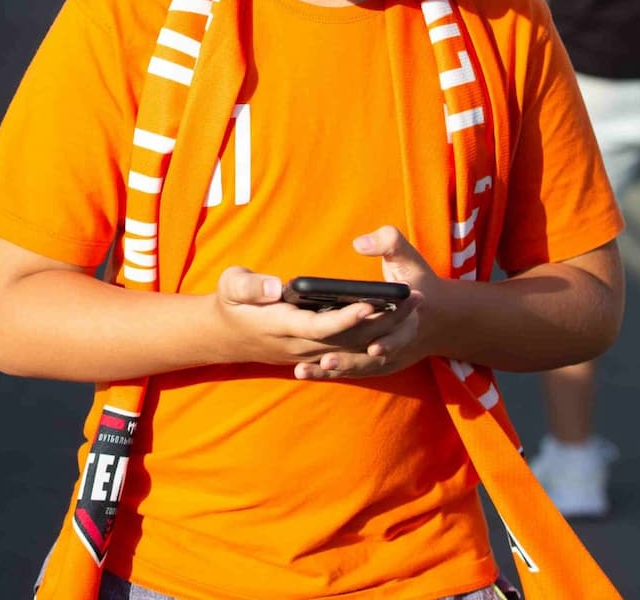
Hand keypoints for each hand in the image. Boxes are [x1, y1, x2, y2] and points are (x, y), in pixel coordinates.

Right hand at [207, 266, 422, 370]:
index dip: (347, 318)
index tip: (370, 304)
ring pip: (356, 347)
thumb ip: (250, 286)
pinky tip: (399, 326)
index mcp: (281, 325)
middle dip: (384, 322)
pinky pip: (351, 353)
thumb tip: (274, 287)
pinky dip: (376, 342)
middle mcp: (301, 344)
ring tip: (414, 308)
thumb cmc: (230, 304)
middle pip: (349, 339)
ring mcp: (310, 353)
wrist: (226, 336)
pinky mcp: (316, 353)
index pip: (321, 326)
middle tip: (413, 299)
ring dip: (388, 331)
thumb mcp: (230, 286)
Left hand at [295, 227, 442, 381]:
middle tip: (327, 361)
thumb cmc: (413, 277)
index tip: (374, 349)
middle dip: (351, 361)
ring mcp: (385, 354)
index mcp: (410, 318)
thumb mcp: (408, 256)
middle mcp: (397, 341)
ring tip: (304, 370)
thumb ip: (388, 242)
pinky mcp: (372, 360)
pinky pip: (350, 369)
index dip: (390, 343)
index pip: (401, 334)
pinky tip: (302, 371)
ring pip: (359, 367)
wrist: (432, 312)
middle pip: (375, 358)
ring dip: (335, 370)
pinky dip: (328, 373)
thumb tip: (361, 244)